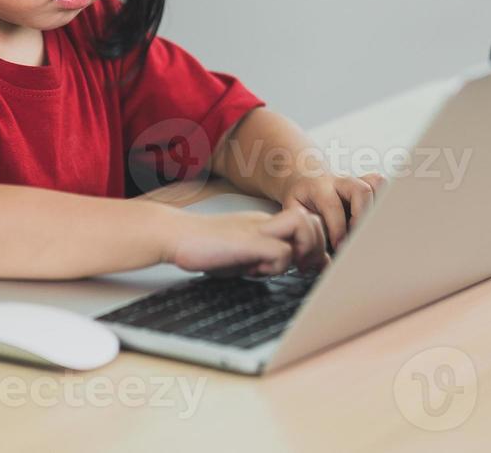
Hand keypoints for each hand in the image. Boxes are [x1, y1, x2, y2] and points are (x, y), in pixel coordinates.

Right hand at [162, 205, 329, 277]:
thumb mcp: (243, 256)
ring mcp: (257, 229)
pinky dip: (277, 266)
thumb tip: (295, 270)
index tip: (307, 267)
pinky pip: (280, 250)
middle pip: (313, 220)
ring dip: (302, 250)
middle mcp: (266, 222)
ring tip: (284, 267)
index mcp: (266, 224)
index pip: (308, 223)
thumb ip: (268, 260)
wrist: (175, 235)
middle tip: (300, 268)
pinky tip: (257, 271)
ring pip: (303, 225)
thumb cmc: (204, 248)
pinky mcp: (247, 241)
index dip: (316, 244)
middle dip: (315, 247)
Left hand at [276, 171, 385, 250]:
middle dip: (362, 218)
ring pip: (376, 184)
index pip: (332, 205)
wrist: (303, 179)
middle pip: (361, 190)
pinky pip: (382, 185)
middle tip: (358, 238)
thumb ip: (306, 233)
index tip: (339, 247)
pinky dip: (384, 201)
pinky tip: (375, 220)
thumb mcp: (294, 213)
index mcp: (318, 187)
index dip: (337, 229)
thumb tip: (322, 262)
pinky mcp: (366, 184)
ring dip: (377, 208)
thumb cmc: (301, 201)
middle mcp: (340, 181)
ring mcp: (355, 181)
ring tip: (370, 229)